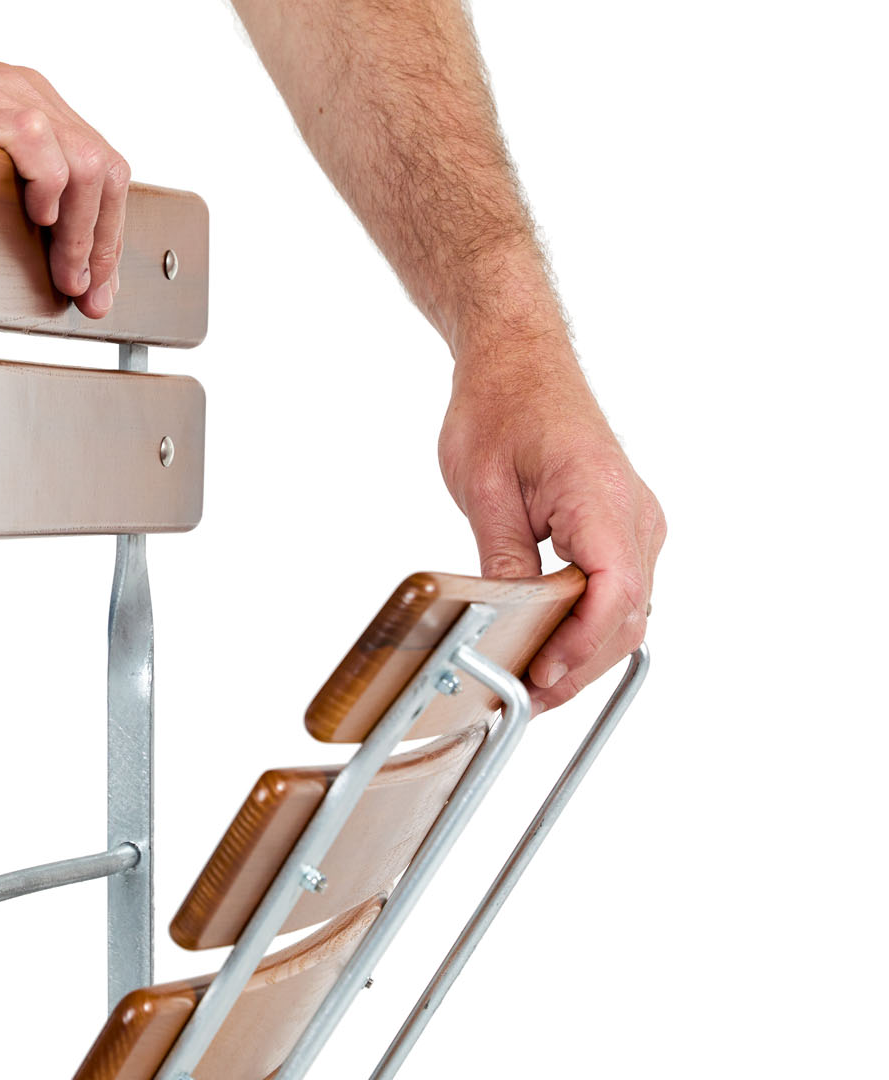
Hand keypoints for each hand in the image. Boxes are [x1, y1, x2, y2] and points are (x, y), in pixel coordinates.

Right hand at [0, 44, 128, 317]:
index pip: (96, 169)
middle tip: (83, 293)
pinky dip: (48, 186)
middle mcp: (17, 92)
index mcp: (19, 104)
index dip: (107, 235)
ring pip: (83, 160)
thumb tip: (28, 260)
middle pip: (104, 168)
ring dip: (81, 231)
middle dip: (104, 243)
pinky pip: (35, 139)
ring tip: (61, 272)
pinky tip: (33, 218)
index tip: (98, 288)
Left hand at [438, 355, 664, 710]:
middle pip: (627, 614)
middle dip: (579, 665)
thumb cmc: (501, 406)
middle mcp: (635, 514)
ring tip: (530, 683)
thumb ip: (503, 560)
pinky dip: (589, 625)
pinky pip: (619, 591)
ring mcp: (636, 523)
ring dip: (585, 652)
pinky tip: (549, 647)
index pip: (615, 592)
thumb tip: (503, 624)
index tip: (539, 675)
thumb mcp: (484, 489)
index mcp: (602, 496)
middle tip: (522, 699)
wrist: (519, 360)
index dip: (580, 645)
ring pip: (628, 610)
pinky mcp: (623, 529)